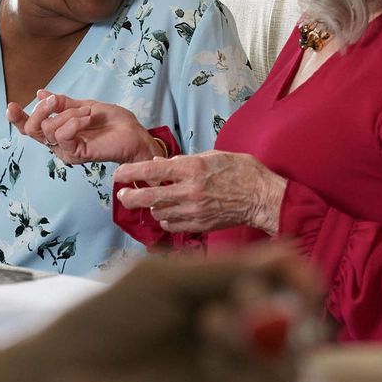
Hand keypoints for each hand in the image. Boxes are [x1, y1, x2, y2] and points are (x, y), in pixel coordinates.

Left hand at [0, 250, 321, 381]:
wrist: (65, 378)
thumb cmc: (106, 318)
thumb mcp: (165, 281)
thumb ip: (227, 271)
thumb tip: (288, 255)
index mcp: (220, 290)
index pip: (280, 282)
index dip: (300, 280)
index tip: (305, 282)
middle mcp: (232, 330)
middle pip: (297, 326)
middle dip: (279, 311)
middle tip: (241, 302)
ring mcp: (228, 373)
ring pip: (286, 367)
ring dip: (256, 344)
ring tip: (209, 330)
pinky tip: (208, 369)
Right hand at [7, 90, 161, 163]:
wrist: (134, 133)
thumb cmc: (112, 122)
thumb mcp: (84, 105)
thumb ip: (63, 103)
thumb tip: (40, 93)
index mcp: (58, 131)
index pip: (30, 128)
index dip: (18, 118)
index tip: (11, 105)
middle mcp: (58, 143)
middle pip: (32, 130)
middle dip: (40, 111)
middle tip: (54, 100)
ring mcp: (67, 150)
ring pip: (48, 130)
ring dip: (67, 114)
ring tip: (87, 112)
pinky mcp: (77, 154)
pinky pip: (63, 136)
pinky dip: (73, 122)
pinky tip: (87, 117)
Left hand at [114, 151, 286, 234]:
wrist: (263, 198)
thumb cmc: (242, 172)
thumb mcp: (214, 156)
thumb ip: (185, 162)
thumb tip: (161, 165)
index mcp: (192, 168)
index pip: (151, 171)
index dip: (130, 172)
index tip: (118, 175)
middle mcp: (190, 191)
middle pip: (148, 197)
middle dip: (130, 197)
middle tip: (122, 195)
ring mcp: (194, 211)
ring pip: (159, 213)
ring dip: (152, 207)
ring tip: (154, 201)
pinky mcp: (200, 225)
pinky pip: (172, 226)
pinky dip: (166, 220)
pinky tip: (170, 213)